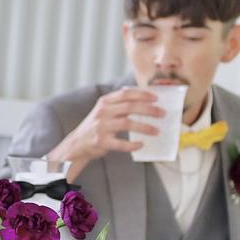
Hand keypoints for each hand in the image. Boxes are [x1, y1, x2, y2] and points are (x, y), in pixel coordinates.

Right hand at [48, 87, 164, 177]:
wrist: (77, 144)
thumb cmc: (95, 127)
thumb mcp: (103, 111)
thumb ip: (119, 105)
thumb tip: (144, 99)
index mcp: (104, 102)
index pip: (126, 94)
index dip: (142, 94)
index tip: (156, 98)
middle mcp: (102, 112)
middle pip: (129, 107)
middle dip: (149, 109)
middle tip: (162, 113)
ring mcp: (101, 127)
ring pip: (127, 124)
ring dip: (145, 127)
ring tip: (156, 131)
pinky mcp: (101, 142)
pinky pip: (121, 144)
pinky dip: (133, 145)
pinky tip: (141, 144)